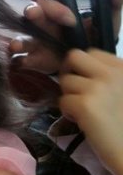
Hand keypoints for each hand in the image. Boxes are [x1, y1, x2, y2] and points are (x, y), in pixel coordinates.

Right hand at [9, 0, 122, 73]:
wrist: (90, 65)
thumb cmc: (93, 39)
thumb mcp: (107, 22)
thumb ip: (113, 3)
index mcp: (58, 13)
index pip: (50, 2)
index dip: (57, 8)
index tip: (71, 20)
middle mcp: (44, 26)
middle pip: (31, 14)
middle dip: (32, 13)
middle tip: (34, 16)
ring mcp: (36, 44)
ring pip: (21, 38)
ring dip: (17, 41)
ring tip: (16, 46)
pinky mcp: (33, 61)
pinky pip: (20, 60)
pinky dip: (19, 61)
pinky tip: (23, 63)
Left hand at [59, 48, 122, 174]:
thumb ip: (110, 79)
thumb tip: (83, 73)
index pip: (92, 52)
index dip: (83, 67)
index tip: (86, 82)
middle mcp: (112, 73)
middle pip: (74, 57)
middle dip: (69, 73)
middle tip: (74, 90)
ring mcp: (98, 87)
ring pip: (65, 81)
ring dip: (69, 96)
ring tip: (83, 111)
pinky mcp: (85, 104)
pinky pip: (62, 101)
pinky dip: (67, 112)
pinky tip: (81, 121)